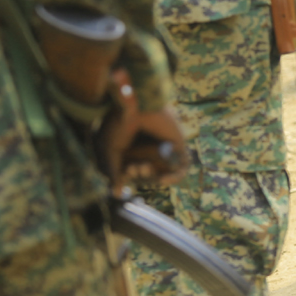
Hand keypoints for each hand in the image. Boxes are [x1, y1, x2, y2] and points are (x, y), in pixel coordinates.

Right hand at [99, 69, 188, 192]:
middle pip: (150, 174)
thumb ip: (114, 172)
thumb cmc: (119, 123)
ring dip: (152, 177)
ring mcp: (164, 145)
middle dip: (140, 177)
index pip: (136, 173)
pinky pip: (183, 166)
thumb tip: (116, 193)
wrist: (133, 103)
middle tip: (132, 169)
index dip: (131, 178)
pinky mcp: (178, 143)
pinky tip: (162, 180)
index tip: (124, 173)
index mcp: (135, 147)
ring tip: (140, 167)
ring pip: (164, 172)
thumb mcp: (112, 151)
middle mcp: (151, 147)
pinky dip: (175, 177)